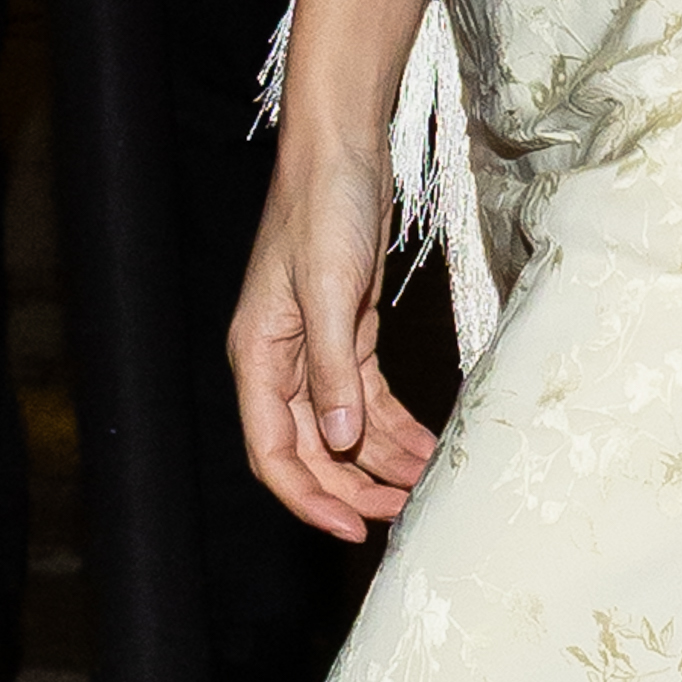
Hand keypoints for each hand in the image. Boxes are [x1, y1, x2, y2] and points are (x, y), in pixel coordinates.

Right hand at [230, 129, 439, 544]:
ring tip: (424, 485)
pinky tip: (424, 444)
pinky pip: (364, 398)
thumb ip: (333, 370)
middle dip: (353, 488)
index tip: (355, 529)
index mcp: (257, 356)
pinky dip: (392, 426)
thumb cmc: (325, 208)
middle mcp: (278, 361)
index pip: (272, 453)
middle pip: (308, 451)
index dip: (310, 499)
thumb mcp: (330, 290)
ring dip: (378, 463)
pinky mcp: (345, 334)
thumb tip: (339, 441)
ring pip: (339, 430)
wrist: (343, 151)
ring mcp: (312, 350)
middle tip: (404, 514)